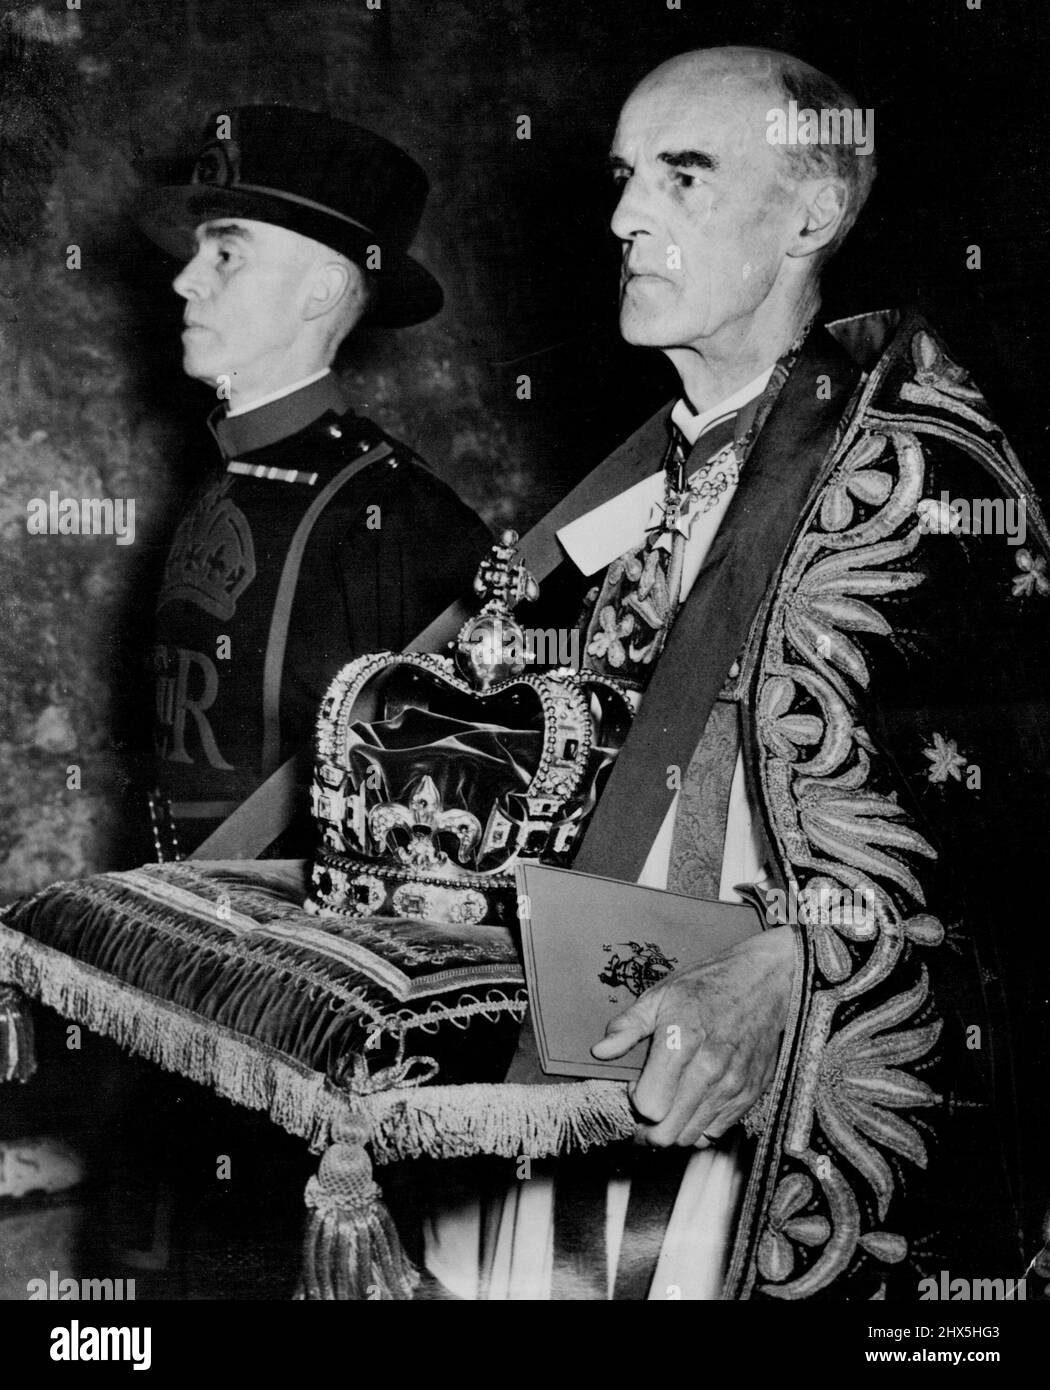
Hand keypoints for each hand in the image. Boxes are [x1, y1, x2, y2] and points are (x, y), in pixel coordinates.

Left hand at [591, 926, 797, 1147]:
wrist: (764, 981)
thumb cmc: (709, 985)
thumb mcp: (661, 995)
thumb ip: (628, 1026)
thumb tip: (600, 1051)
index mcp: (681, 1041)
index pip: (649, 1106)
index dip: (634, 1100)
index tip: (636, 1084)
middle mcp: (710, 1069)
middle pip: (667, 1132)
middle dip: (648, 1126)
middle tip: (645, 1106)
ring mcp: (733, 1085)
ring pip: (690, 1138)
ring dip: (673, 1128)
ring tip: (669, 1104)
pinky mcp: (750, 1094)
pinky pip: (716, 1132)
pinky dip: (699, 1126)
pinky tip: (693, 1102)